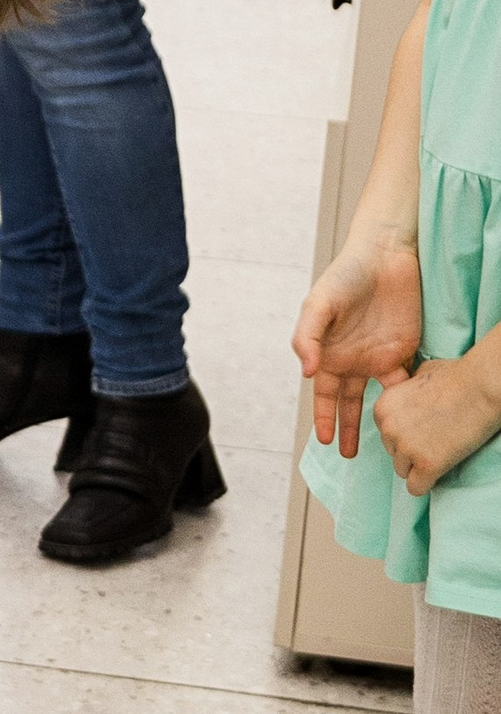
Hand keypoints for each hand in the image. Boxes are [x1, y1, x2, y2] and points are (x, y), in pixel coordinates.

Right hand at [295, 230, 422, 457]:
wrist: (385, 256)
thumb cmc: (345, 276)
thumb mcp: (318, 305)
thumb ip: (307, 338)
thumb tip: (307, 373)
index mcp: (327, 353)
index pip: (322, 394)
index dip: (322, 418)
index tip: (322, 442)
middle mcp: (350, 360)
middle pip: (347, 403)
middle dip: (345, 429)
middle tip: (347, 457)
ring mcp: (376, 357)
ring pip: (375, 399)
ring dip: (375, 422)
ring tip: (380, 446)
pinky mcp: (401, 350)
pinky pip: (403, 382)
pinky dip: (404, 399)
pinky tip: (406, 416)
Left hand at [374, 354, 500, 499]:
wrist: (482, 386)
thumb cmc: (457, 376)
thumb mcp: (419, 375)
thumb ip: (405, 390)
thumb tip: (407, 394)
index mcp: (382, 407)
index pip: (385, 434)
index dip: (406, 434)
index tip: (425, 429)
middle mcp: (388, 428)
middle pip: (393, 453)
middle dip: (412, 450)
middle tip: (437, 439)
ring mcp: (406, 448)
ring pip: (403, 471)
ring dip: (420, 465)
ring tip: (441, 451)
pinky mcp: (427, 464)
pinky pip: (416, 488)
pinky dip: (427, 483)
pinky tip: (439, 471)